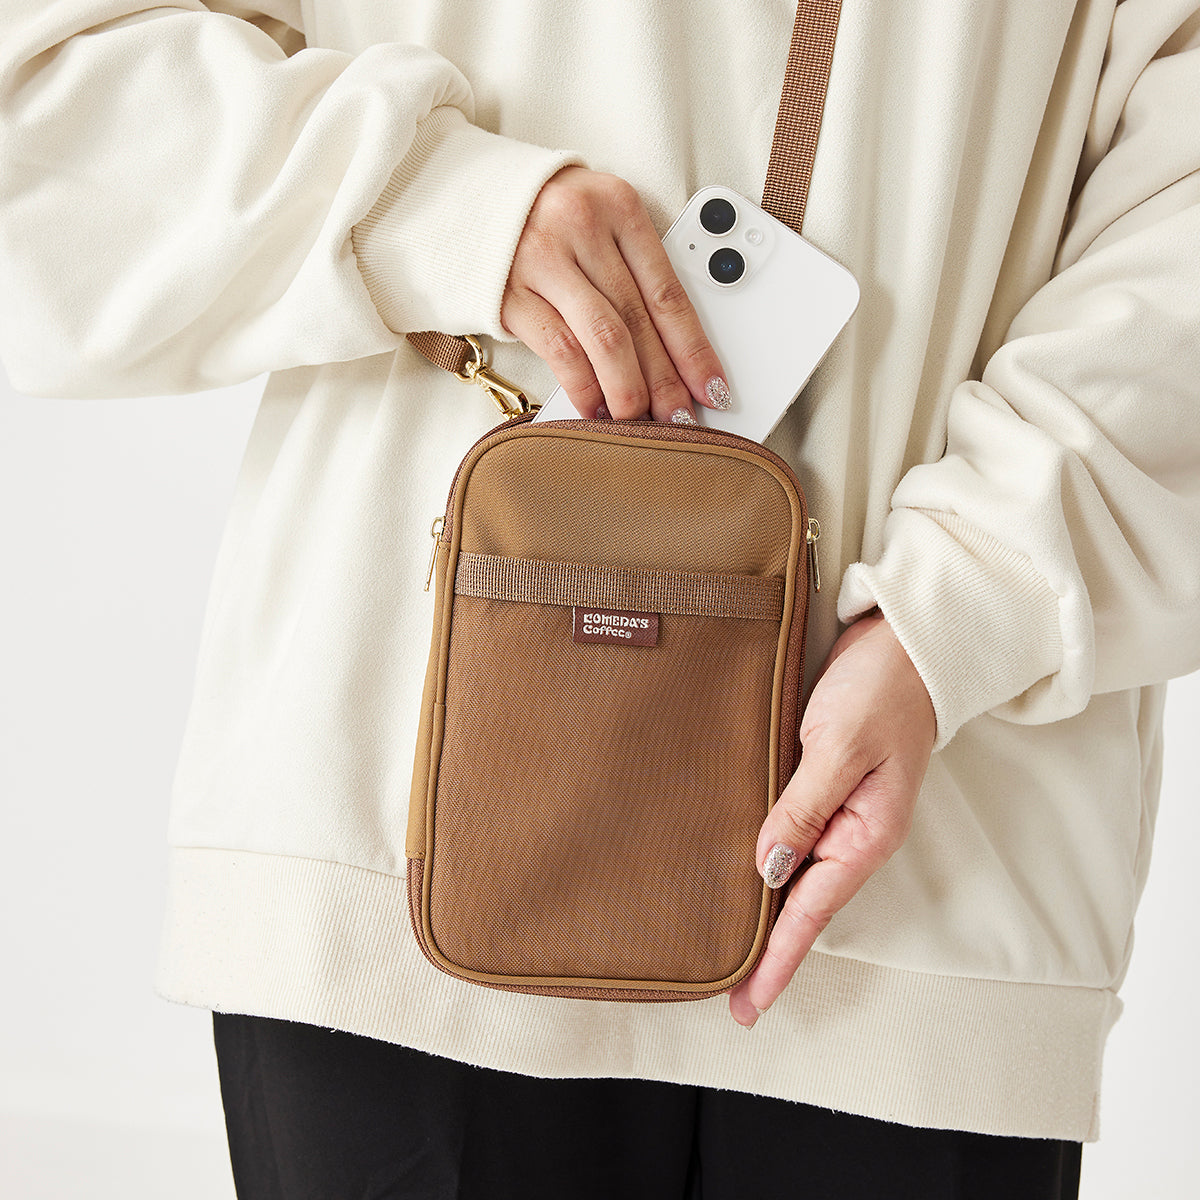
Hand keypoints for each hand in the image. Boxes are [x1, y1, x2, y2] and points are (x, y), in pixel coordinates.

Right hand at [501, 167, 730, 421]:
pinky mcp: (509, 291)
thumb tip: (672, 352)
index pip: (667, 293)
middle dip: (665, 379)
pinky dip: (583, 386)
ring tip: (640, 422)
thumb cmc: (549, 218)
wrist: (465, 196)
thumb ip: (634, 270)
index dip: (694, 349)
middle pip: (637, 320)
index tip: (712, 388)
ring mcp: (542, 259)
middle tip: (681, 420)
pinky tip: (596, 410)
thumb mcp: (601, 223)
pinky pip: (558, 348)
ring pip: (602, 337)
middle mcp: (582, 227)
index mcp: (619, 207)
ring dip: (627, 388)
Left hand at [728, 613, 935, 1026]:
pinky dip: (769, 861)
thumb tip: (769, 867)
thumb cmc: (880, 688)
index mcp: (867, 833)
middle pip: (804, 904)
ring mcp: (840, 810)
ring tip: (730, 950)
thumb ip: (802, 807)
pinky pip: (792, 836)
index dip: (778, 956)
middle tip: (732, 995)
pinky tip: (743, 875)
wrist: (906, 641)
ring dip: (767, 911)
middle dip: (770, 949)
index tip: (750, 1002)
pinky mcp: (823, 785)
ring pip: (796, 874)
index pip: (812, 910)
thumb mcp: (840, 747)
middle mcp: (853, 832)